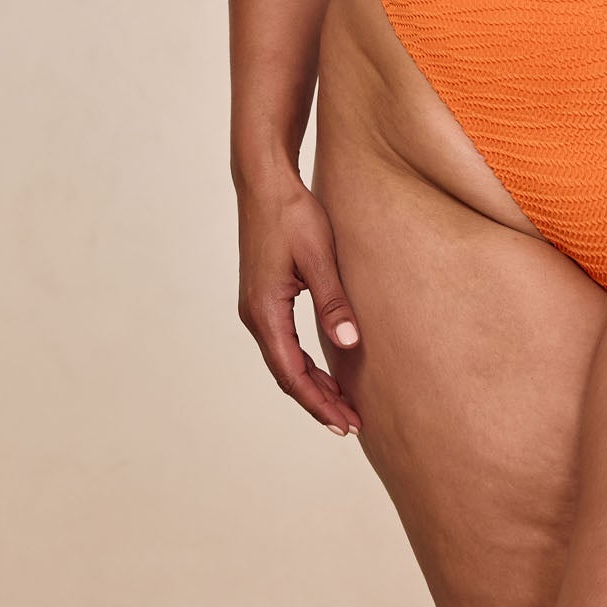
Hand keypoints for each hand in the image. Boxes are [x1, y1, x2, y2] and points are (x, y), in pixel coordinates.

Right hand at [236, 169, 363, 436]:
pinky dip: (303, 364)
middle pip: (287, 374)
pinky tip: (324, 369)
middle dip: (318, 402)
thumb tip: (350, 345)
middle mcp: (255, 316)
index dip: (320, 403)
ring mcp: (256, 307)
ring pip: (284, 361)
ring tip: (342, 405)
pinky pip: (283, 343)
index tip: (347, 423)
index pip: (293, 373)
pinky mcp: (264, 297)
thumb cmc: (293, 213)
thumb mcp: (319, 256)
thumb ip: (333, 302)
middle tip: (351, 424)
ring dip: (311, 384)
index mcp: (266, 311)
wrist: (264, 182)